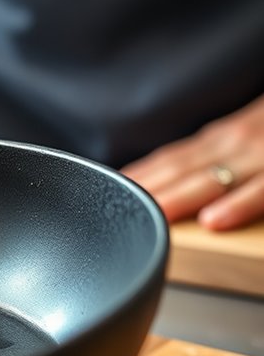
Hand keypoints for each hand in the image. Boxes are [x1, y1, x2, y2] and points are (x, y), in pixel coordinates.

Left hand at [121, 93, 263, 230]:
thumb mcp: (242, 135)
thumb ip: (208, 155)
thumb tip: (171, 177)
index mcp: (216, 141)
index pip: (167, 160)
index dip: (137, 177)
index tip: (106, 192)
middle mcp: (230, 144)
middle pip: (179, 171)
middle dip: (146, 191)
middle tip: (115, 210)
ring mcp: (256, 156)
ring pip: (210, 180)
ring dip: (178, 199)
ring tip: (152, 218)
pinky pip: (260, 190)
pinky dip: (236, 204)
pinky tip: (213, 220)